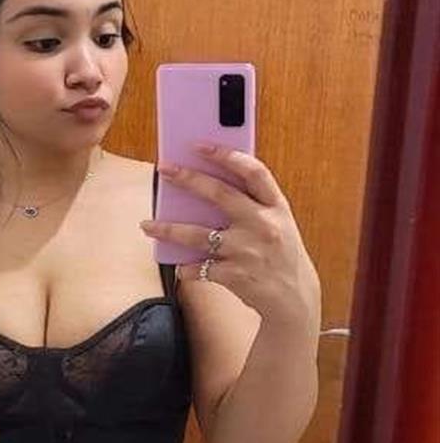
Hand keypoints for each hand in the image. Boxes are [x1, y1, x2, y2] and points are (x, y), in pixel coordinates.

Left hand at [140, 143, 317, 320]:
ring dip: (168, 230)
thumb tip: (206, 184)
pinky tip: (180, 267)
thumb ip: (252, 204)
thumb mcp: (278, 223)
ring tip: (147, 226)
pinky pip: (200, 268)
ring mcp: (248, 251)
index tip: (200, 145)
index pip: (254, 172)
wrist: (294, 297)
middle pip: (220, 195)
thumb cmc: (280, 253)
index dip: (227, 155)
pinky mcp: (235, 275)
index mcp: (276, 207)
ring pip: (198, 235)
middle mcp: (263, 225)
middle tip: (164, 169)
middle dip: (188, 179)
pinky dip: (186, 268)